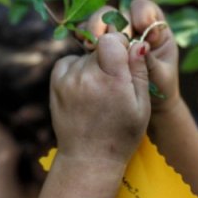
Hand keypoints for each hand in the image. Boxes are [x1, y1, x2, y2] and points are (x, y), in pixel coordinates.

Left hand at [50, 32, 150, 167]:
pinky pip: (69, 62)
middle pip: (98, 46)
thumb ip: (139, 71)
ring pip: (85, 55)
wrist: (89, 158)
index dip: (120, 45)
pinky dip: (77, 69)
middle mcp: (87, 76)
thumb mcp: (142, 105)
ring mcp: (68, 80)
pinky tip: (86, 87)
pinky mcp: (56, 84)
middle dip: (108, 57)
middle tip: (113, 82)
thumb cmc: (122, 134)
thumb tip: (138, 42)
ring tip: (99, 91)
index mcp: (112, 80)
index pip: (111, 39)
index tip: (124, 61)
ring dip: (93, 65)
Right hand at [82, 0, 178, 113]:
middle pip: (118, 11)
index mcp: (154, 29)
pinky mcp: (99, 46)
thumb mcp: (161, 77)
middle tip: (108, 36)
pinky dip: (84, 35)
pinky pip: (88, 33)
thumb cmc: (160, 90)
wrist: (146, 106)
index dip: (142, 14)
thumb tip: (139, 46)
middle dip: (111, 21)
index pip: (144, 9)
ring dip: (95, 27)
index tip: (143, 29)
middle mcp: (132, 27)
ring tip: (92, 43)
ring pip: (100, 19)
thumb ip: (151, 61)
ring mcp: (114, 35)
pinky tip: (84, 44)